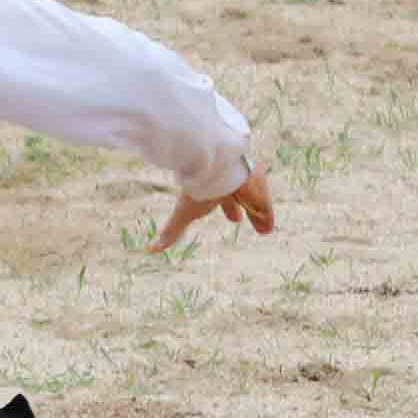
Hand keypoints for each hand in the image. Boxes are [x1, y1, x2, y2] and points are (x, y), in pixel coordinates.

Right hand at [152, 165, 277, 252]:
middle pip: (236, 200)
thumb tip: (150, 250)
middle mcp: (230, 188)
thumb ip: (171, 232)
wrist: (218, 167)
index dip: (226, 210)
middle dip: (237, 209)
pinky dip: (265, 218)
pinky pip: (264, 206)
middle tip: (237, 219)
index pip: (221, 202)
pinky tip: (267, 228)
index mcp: (213, 192)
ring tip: (263, 230)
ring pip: (252, 204)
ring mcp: (246, 188)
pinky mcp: (259, 189)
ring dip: (256, 217)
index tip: (232, 218)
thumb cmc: (199, 189)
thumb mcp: (185, 213)